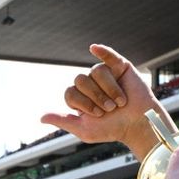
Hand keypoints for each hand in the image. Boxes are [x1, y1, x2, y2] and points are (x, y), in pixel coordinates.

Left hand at [41, 44, 169, 160]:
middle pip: (80, 80)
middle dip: (95, 97)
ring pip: (96, 72)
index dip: (82, 103)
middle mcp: (90, 84)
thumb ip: (63, 121)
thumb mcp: (84, 129)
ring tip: (119, 102)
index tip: (97, 115)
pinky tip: (94, 48)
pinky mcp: (120, 67)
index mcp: (80, 98)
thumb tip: (41, 118)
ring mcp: (105, 75)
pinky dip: (102, 51)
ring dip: (108, 89)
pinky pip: (108, 55)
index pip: (69, 92)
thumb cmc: (112, 129)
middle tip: (109, 109)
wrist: (138, 124)